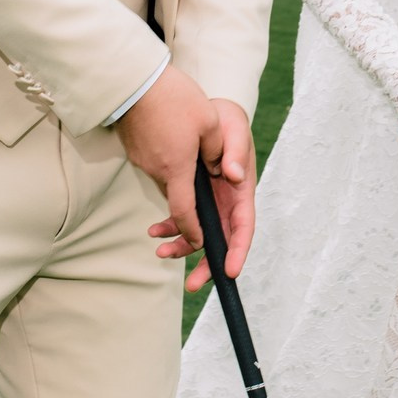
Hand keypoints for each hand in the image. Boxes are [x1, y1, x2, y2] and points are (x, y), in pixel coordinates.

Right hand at [116, 63, 218, 265]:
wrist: (133, 78)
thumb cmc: (173, 98)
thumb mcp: (209, 122)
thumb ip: (219, 151)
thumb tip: (222, 172)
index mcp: (177, 169)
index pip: (184, 213)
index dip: (192, 232)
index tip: (199, 242)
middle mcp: (156, 170)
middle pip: (176, 198)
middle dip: (188, 211)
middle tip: (200, 219)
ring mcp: (143, 159)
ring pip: (167, 180)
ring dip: (179, 182)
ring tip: (191, 171)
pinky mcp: (135, 148)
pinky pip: (157, 165)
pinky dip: (169, 166)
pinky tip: (176, 150)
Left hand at [145, 97, 255, 290]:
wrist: (208, 112)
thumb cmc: (226, 121)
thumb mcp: (234, 131)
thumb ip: (235, 152)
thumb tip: (236, 175)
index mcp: (241, 191)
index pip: (244, 226)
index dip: (239, 250)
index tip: (230, 270)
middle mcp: (228, 202)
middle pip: (222, 241)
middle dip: (208, 265)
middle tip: (193, 285)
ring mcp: (211, 203)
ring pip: (200, 235)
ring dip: (182, 247)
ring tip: (160, 252)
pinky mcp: (194, 199)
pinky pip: (183, 220)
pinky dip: (170, 228)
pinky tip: (154, 230)